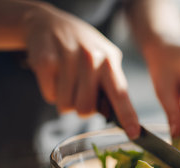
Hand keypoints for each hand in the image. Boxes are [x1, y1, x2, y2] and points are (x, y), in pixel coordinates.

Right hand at [23, 3, 139, 137]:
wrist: (49, 23)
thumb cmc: (82, 49)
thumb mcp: (105, 59)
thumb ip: (111, 84)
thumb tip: (114, 115)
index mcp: (110, 61)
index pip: (120, 93)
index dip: (127, 115)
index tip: (134, 133)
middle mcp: (91, 58)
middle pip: (86, 108)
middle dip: (81, 108)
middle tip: (79, 92)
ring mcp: (68, 58)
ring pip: (66, 105)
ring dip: (65, 100)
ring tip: (66, 80)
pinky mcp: (46, 61)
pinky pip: (50, 96)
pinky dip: (51, 92)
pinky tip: (54, 74)